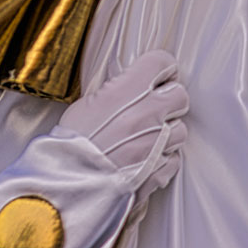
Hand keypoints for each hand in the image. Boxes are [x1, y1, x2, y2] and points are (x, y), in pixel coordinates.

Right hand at [60, 50, 187, 204]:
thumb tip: (129, 87)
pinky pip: (173, 158)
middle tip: (153, 108)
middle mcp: (148, 113)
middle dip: (169, 101)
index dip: (162, 69)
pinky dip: (163, 159)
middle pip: (180, 95)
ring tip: (145, 139)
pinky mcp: (159, 170)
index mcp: (129, 90)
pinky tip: (146, 159)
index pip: (162, 63)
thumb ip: (116, 91)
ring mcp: (156, 142)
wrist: (67, 185)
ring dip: (166, 132)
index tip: (157, 76)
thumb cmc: (71, 146)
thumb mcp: (87, 104)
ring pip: (180, 129)